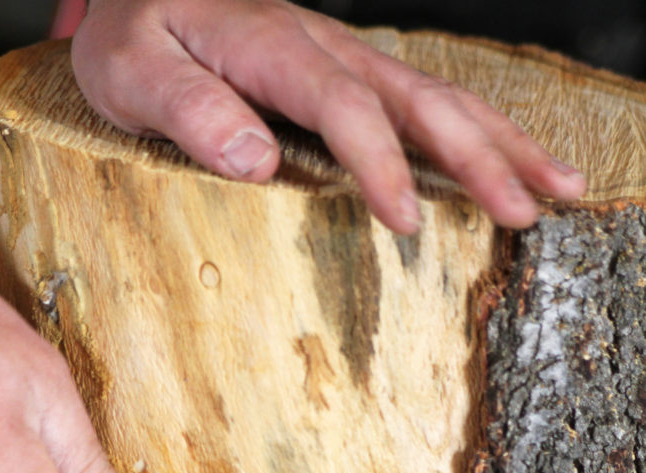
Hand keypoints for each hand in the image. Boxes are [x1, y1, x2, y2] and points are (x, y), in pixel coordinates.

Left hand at [71, 0, 585, 233]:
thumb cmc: (133, 33)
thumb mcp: (132, 70)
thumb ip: (189, 109)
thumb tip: (254, 160)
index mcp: (273, 49)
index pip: (343, 109)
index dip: (380, 164)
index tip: (407, 221)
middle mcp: (325, 49)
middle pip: (419, 100)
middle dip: (479, 156)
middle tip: (528, 208)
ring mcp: (345, 60)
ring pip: (438, 98)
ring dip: (501, 143)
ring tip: (559, 185)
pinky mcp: (350, 77)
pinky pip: (423, 102)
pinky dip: (475, 133)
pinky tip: (508, 161)